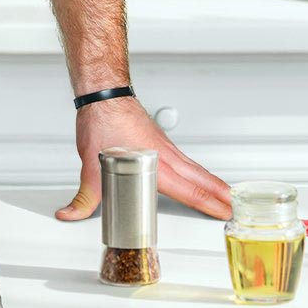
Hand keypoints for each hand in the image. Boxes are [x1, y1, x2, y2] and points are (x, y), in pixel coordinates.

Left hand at [56, 96, 231, 221]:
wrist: (104, 94)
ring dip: (212, 182)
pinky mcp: (159, 140)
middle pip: (200, 179)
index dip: (208, 203)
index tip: (225, 213)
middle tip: (236, 208)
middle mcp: (164, 155)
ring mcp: (164, 146)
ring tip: (226, 195)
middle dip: (220, 195)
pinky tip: (197, 173)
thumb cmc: (101, 122)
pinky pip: (185, 159)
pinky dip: (198, 170)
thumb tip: (71, 214)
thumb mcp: (90, 165)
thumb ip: (84, 196)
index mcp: (153, 164)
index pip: (188, 190)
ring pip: (195, 168)